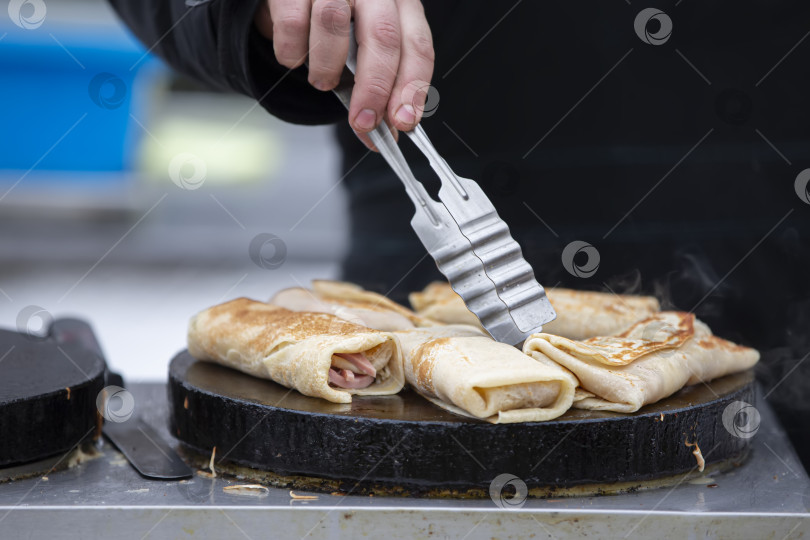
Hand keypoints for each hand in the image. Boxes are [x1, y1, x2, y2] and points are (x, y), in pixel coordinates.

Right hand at [254, 0, 434, 150]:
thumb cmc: (335, 26)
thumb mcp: (363, 52)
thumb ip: (377, 90)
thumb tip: (383, 133)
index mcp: (401, 5)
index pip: (418, 46)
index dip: (412, 87)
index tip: (402, 121)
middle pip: (383, 36)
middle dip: (374, 87)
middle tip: (363, 120)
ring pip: (333, 23)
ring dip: (326, 66)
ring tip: (322, 82)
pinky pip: (293, 23)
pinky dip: (293, 52)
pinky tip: (296, 58)